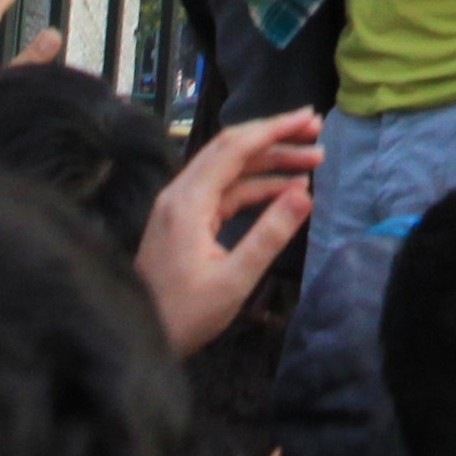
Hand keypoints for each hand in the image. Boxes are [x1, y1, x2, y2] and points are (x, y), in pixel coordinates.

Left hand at [137, 110, 323, 356]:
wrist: (140, 337)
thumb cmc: (185, 315)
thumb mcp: (234, 280)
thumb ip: (270, 235)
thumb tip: (305, 195)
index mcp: (189, 201)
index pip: (235, 148)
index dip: (275, 129)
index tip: (309, 119)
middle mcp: (181, 193)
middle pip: (231, 149)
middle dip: (275, 138)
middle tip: (316, 133)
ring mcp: (180, 206)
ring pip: (229, 169)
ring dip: (268, 163)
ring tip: (310, 162)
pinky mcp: (184, 220)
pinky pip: (223, 191)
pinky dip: (254, 186)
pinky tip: (283, 191)